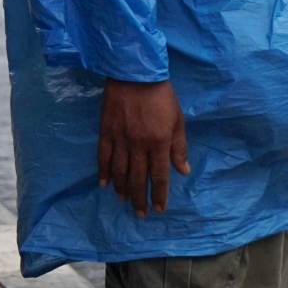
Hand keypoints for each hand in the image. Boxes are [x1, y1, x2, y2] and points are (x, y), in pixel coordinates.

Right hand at [98, 79, 189, 217]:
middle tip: (141, 214)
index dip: (160, 194)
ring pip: (120, 172)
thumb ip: (179, 147)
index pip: (160, 176)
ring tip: (124, 201)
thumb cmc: (161, 95)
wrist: (134, 74)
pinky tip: (104, 184)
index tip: (160, 208)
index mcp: (159, 142)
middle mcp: (139, 145)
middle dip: (140, 199)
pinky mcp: (106, 132)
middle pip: (139, 179)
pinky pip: (103, 157)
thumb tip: (183, 171)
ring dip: (122, 189)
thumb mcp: (178, 119)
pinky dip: (104, 172)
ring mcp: (120, 140)